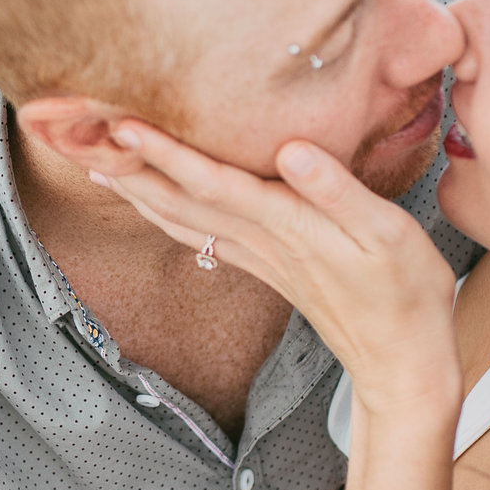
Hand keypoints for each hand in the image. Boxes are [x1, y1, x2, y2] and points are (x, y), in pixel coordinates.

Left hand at [95, 124, 458, 407]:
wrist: (402, 364)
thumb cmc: (407, 294)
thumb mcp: (390, 235)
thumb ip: (338, 191)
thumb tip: (291, 151)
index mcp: (288, 226)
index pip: (214, 182)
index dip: (167, 153)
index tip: (123, 125)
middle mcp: (263, 242)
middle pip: (181, 201)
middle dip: (130, 167)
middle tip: (82, 136)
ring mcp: (261, 258)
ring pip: (183, 219)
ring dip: (138, 190)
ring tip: (97, 162)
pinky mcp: (268, 268)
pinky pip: (202, 236)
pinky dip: (167, 214)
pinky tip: (153, 204)